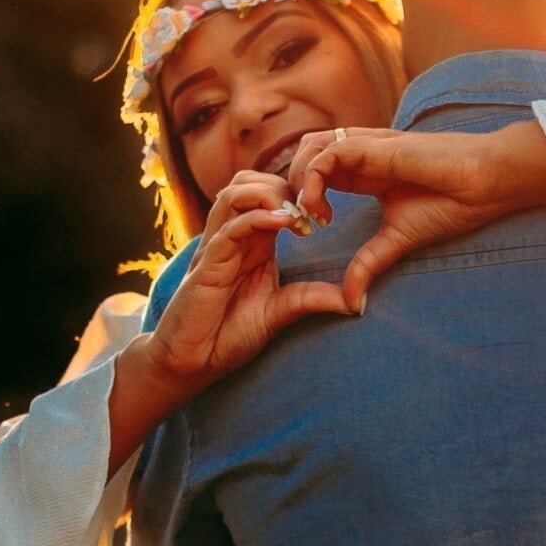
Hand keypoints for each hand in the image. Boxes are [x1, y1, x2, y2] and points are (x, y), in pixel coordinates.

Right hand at [141, 171, 354, 396]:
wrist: (189, 363)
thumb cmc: (227, 335)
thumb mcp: (279, 313)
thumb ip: (311, 299)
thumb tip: (355, 302)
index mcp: (251, 243)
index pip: (267, 195)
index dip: (296, 194)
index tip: (323, 215)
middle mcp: (232, 238)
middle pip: (247, 182)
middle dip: (281, 185)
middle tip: (309, 212)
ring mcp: (217, 248)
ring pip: (233, 195)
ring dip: (267, 195)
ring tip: (295, 215)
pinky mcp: (206, 266)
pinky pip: (228, 229)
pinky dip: (255, 219)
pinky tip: (282, 224)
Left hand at [287, 123, 545, 308]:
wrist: (485, 184)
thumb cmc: (450, 204)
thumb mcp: (396, 240)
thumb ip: (369, 264)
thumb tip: (351, 303)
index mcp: (365, 172)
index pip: (315, 171)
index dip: (302, 197)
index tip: (310, 230)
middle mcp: (361, 154)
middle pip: (304, 153)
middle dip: (291, 187)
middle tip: (301, 223)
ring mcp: (367, 146)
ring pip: (310, 147)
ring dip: (298, 180)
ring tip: (310, 215)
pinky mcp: (375, 145)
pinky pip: (328, 153)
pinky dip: (313, 178)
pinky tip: (322, 208)